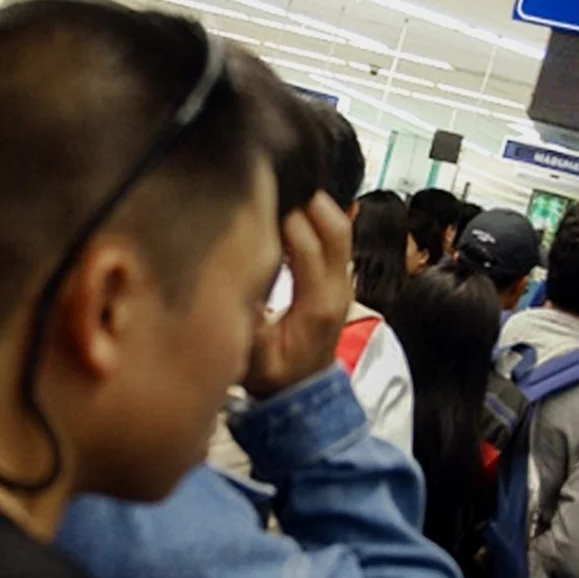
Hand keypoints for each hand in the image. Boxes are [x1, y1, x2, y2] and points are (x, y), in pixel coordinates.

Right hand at [243, 193, 352, 399]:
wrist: (304, 393)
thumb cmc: (276, 377)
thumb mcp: (252, 358)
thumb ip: (246, 321)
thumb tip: (235, 282)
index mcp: (317, 306)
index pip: (311, 248)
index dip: (289, 221)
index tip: (261, 202)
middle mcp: (338, 289)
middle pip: (337, 228)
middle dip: (309, 201)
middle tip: (276, 184)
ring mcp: (343, 283)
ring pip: (341, 228)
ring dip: (314, 207)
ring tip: (281, 193)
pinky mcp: (339, 280)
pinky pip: (335, 237)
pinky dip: (316, 218)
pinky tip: (290, 211)